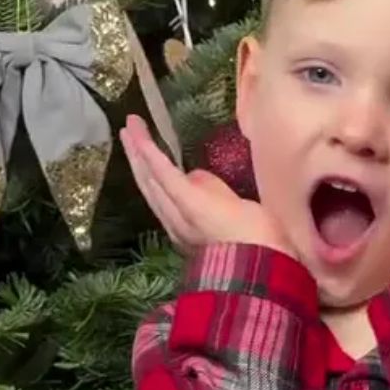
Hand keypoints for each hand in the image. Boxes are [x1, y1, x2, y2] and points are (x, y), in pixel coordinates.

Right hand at [122, 115, 292, 257]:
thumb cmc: (257, 242)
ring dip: (138, 150)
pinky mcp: (188, 203)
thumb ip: (210, 192)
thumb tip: (192, 175)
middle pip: (148, 185)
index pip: (162, 194)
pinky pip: (165, 176)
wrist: (263, 262)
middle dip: (136, 157)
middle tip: (126, 131)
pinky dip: (150, 155)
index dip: (149, 170)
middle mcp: (174, 222)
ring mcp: (178, 214)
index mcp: (185, 226)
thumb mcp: (230, 210)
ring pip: (151, 178)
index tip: (143, 149)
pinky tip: (140, 139)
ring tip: (129, 127)